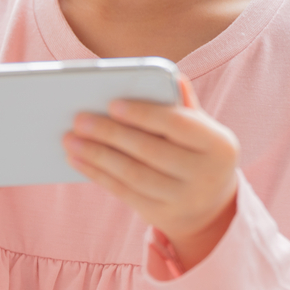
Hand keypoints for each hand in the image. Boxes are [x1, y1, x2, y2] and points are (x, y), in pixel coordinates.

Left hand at [62, 79, 238, 270]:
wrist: (212, 206)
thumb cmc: (198, 152)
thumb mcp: (200, 129)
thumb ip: (182, 103)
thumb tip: (167, 74)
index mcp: (219, 144)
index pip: (178, 124)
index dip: (143, 114)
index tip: (111, 104)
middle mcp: (206, 174)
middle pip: (150, 150)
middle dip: (110, 134)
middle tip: (79, 119)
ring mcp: (184, 199)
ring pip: (133, 174)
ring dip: (96, 155)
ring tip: (70, 139)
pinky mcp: (162, 215)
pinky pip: (124, 192)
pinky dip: (97, 174)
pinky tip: (78, 159)